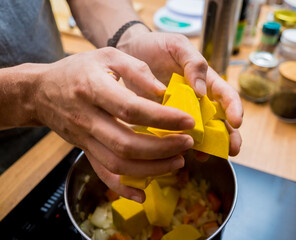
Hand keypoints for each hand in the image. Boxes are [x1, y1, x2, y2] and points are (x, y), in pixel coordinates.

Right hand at [34, 48, 195, 201]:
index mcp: (93, 89)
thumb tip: (163, 92)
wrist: (41, 92)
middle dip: (162, 148)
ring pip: (118, 164)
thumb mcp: (107, 56)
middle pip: (126, 144)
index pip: (132, 109)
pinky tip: (143, 193)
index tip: (188, 121)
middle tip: (187, 143)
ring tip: (177, 161)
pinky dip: (123, 187)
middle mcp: (87, 118)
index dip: (163, 118)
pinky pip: (103, 174)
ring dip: (151, 168)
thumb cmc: (78, 70)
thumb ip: (137, 70)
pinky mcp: (85, 150)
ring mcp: (85, 139)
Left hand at [118, 31, 242, 156]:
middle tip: (232, 150)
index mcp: (206, 82)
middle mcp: (197, 100)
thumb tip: (203, 91)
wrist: (131, 51)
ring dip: (206, 146)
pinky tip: (178, 153)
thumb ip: (194, 63)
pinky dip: (178, 145)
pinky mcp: (164, 120)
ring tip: (203, 156)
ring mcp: (181, 112)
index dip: (234, 108)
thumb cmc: (158, 46)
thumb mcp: (178, 46)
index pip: (226, 96)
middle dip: (228, 136)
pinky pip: (175, 135)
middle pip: (219, 121)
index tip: (236, 121)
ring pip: (200, 132)